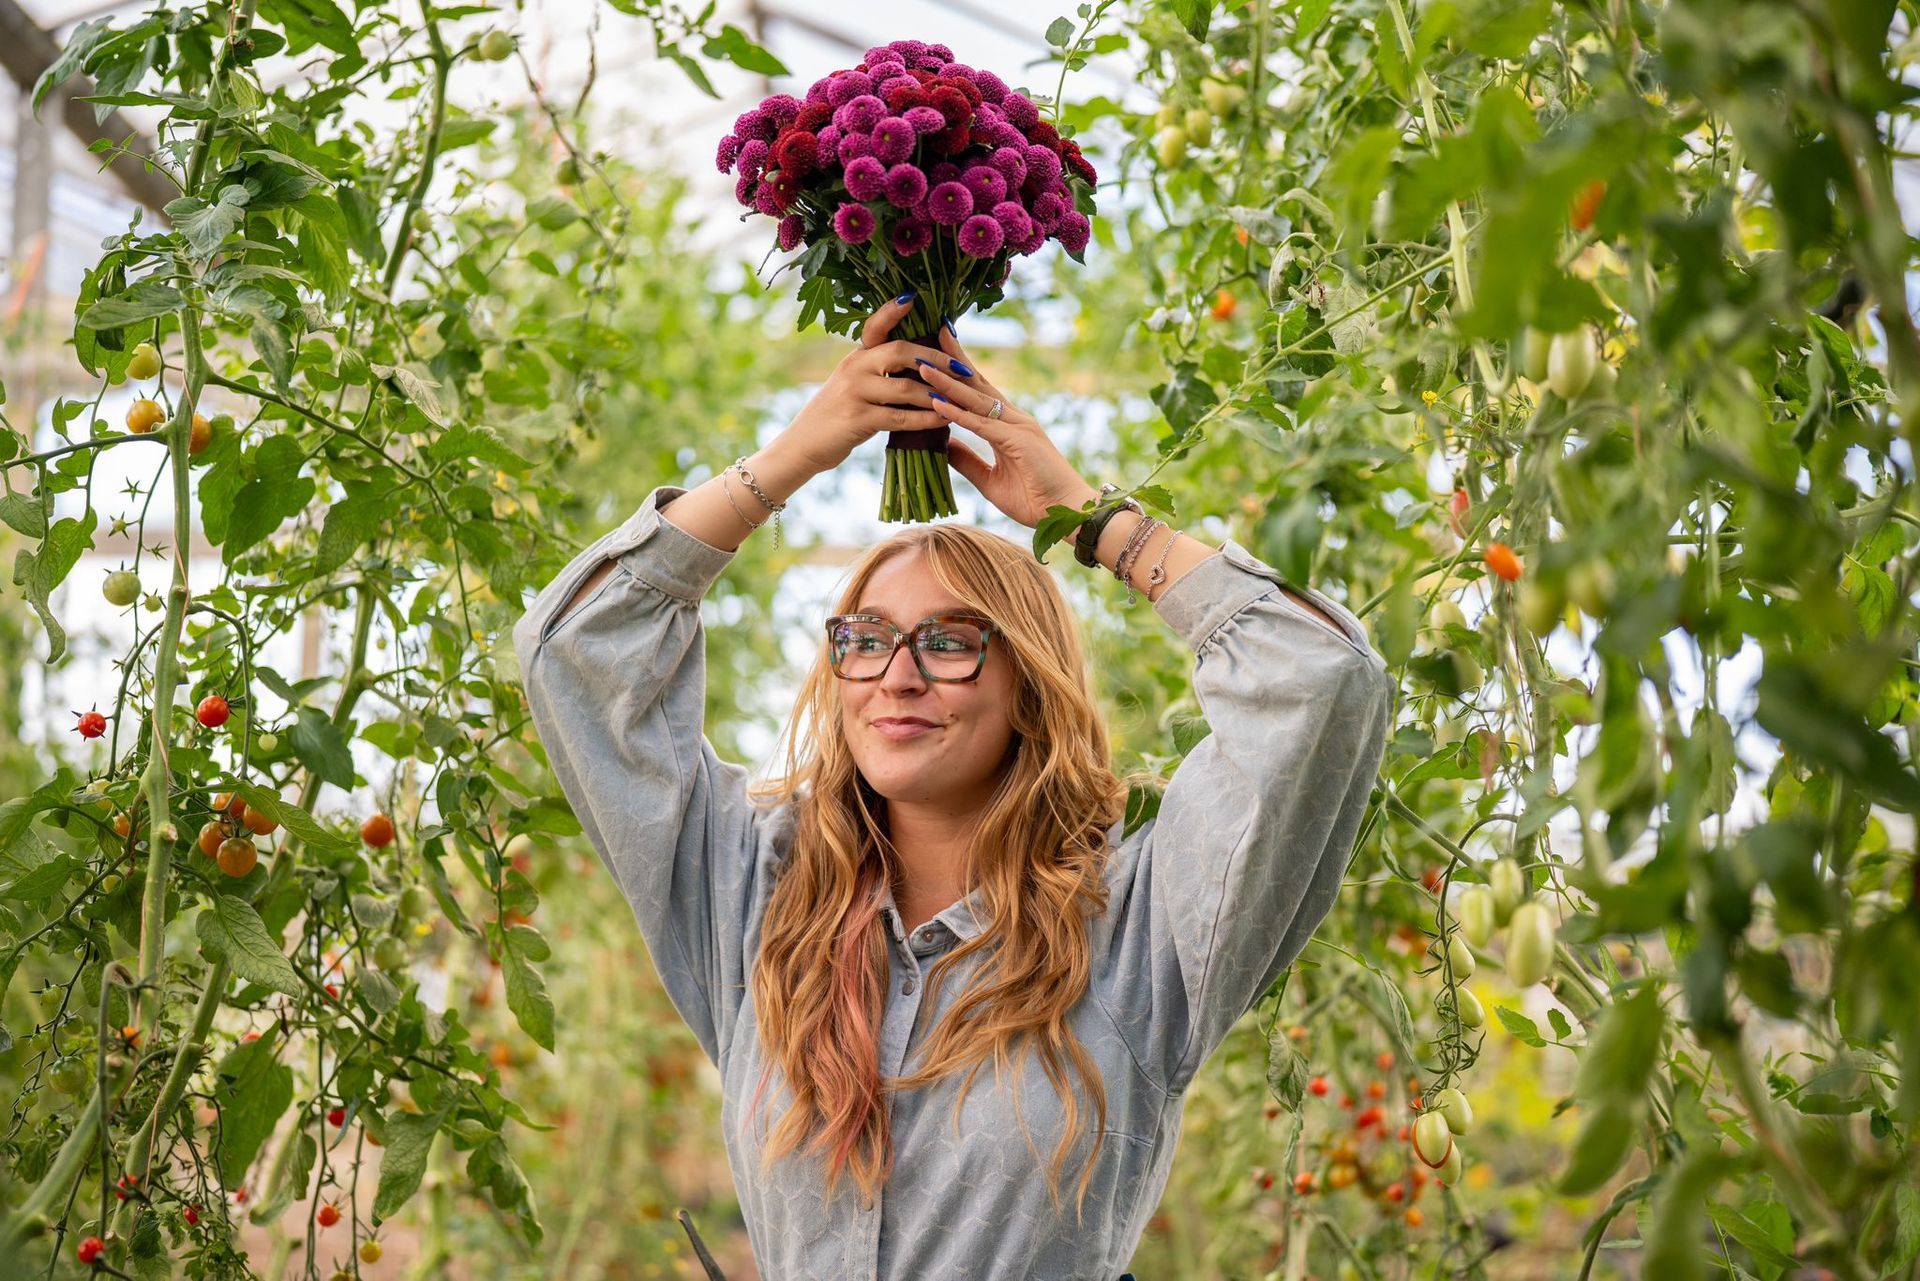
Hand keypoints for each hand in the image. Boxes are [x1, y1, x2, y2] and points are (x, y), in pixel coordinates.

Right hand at [778, 296, 952, 474]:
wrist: (804, 444)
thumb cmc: (838, 414)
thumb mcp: (853, 385)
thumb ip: (879, 372)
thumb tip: (920, 363)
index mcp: (856, 356)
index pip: (876, 326)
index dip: (893, 311)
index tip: (914, 298)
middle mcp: (854, 368)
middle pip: (900, 352)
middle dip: (935, 359)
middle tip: (961, 368)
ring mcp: (854, 393)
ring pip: (904, 388)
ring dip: (935, 393)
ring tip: (959, 398)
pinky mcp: (857, 419)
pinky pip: (900, 418)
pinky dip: (926, 419)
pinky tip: (943, 419)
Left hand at [913, 328, 1096, 529]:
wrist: (1069, 514)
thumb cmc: (1036, 499)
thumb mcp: (990, 481)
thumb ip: (968, 461)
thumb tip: (942, 444)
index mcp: (1008, 426)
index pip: (977, 392)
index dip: (956, 373)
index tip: (935, 352)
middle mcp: (1013, 419)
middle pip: (977, 383)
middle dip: (952, 359)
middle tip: (931, 332)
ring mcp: (1018, 427)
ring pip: (976, 399)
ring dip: (947, 382)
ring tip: (922, 364)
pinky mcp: (1019, 442)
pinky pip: (982, 425)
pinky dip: (959, 414)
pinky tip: (938, 403)